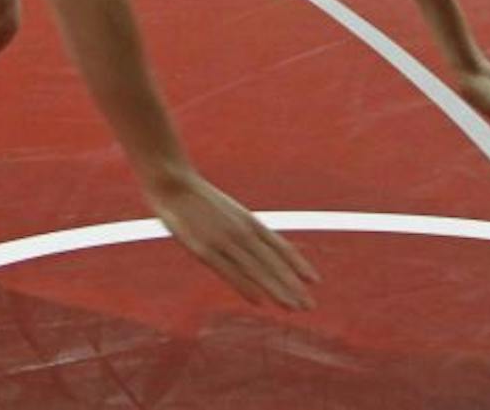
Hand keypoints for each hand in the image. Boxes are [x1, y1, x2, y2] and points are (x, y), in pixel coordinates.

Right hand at [146, 170, 318, 308]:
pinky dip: (246, 286)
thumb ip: (245, 229)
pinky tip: (258, 301)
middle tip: (310, 306)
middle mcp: (242, 232)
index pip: (281, 247)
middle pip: (273, 263)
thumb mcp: (231, 211)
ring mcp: (224, 241)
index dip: (298, 264)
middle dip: (292, 286)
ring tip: (293, 308)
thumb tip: (261, 244)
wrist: (173, 182)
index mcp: (250, 222)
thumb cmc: (200, 198)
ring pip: (256, 270)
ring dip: (276, 290)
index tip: (315, 281)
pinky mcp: (204, 249)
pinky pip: (229, 272)